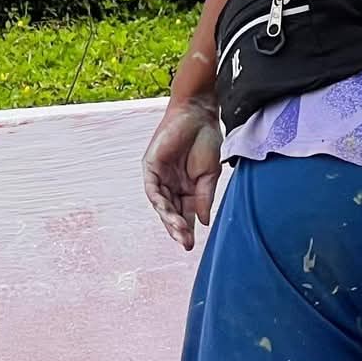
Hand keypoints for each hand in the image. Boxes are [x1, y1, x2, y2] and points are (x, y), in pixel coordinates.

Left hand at [143, 96, 221, 248]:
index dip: (187, 229)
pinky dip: (159, 202)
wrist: (199, 115)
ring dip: (169, 219)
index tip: (190, 245)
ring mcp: (160, 177)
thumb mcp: (210, 174)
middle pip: (171, 212)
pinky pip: (152, 189)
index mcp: (187, 188)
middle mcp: (172, 185)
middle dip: (177, 228)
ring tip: (179, 231)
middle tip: (184, 242)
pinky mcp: (151, 167)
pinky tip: (168, 212)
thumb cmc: (207, 140)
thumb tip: (203, 221)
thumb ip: (205, 197)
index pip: (184, 213)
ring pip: (162, 204)